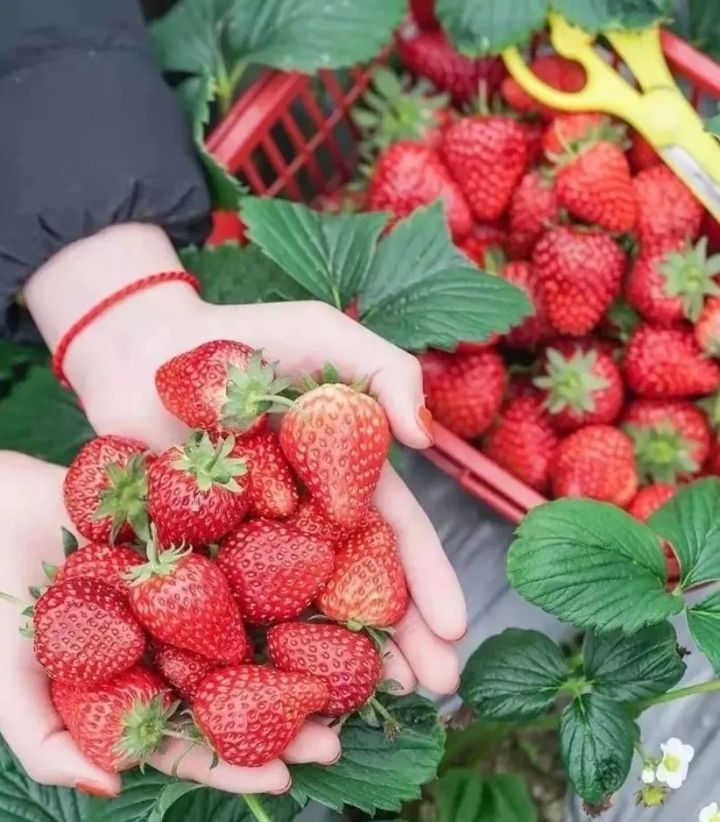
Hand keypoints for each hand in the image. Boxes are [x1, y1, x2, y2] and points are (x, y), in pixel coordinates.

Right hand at [0, 452, 342, 795]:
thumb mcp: (9, 677)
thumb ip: (46, 740)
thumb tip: (108, 786)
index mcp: (142, 682)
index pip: (195, 734)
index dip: (235, 761)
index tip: (283, 781)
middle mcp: (176, 640)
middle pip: (240, 687)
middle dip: (287, 714)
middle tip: (337, 737)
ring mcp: (194, 591)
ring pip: (256, 627)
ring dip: (302, 650)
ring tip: (352, 673)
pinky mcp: (203, 538)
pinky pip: (248, 556)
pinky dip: (287, 570)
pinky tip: (325, 583)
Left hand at [24, 223, 467, 778]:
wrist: (147, 349)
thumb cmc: (241, 337)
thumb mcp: (324, 335)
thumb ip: (386, 370)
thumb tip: (426, 437)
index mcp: (342, 479)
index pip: (395, 538)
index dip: (428, 582)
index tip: (455, 629)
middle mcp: (304, 521)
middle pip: (358, 588)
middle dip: (401, 641)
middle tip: (434, 690)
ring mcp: (253, 543)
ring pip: (301, 611)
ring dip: (335, 661)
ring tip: (366, 709)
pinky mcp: (197, 555)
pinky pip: (229, 605)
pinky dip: (252, 647)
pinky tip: (272, 691)